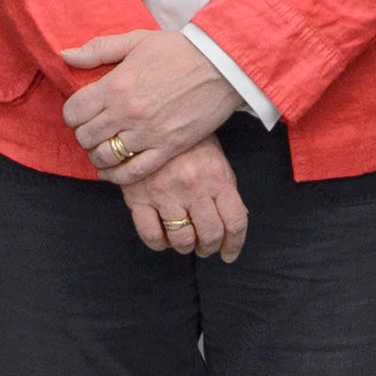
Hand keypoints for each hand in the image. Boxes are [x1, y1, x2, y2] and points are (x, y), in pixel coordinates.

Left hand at [60, 28, 239, 189]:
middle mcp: (128, 113)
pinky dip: (116, 176)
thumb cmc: (179, 50)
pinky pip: (133, 172)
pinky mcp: (167, 148)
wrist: (222, 65)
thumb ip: (98, 49)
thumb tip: (66, 56)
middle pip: (85, 137)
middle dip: (84, 134)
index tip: (81, 111)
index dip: (73, 113)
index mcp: (117, 85)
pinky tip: (111, 171)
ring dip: (98, 154)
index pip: (73, 112)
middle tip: (93, 128)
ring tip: (104, 146)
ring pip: (105, 157)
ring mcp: (148, 134)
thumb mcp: (136, 40)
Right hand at [129, 138, 246, 258]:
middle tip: (206, 247)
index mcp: (217, 176)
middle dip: (210, 247)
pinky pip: (152, 236)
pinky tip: (164, 238)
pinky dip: (160, 244)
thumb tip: (236, 218)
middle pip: (210, 234)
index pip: (235, 222)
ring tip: (185, 241)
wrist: (150, 121)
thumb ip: (225, 187)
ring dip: (186, 246)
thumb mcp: (215, 157)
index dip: (234, 244)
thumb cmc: (187, 141)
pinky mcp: (139, 198)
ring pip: (182, 239)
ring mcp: (166, 194)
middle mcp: (194, 187)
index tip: (229, 254)